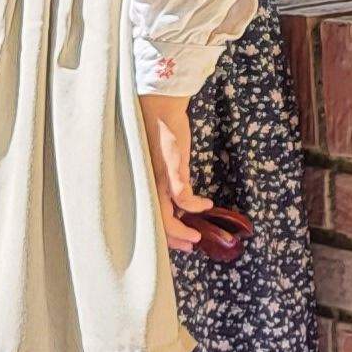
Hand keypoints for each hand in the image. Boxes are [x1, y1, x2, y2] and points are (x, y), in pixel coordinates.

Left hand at [138, 94, 197, 251]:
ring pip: (168, 214)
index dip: (166, 234)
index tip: (181, 241)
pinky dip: (194, 204)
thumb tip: (182, 194)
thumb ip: (170, 178)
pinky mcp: (171, 168)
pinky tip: (206, 205)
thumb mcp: (163, 161)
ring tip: (198, 234)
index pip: (152, 217)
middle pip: (158, 222)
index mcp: (146, 184)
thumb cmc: (159, 131)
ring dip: (183, 228)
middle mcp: (149, 184)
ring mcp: (159, 177)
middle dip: (176, 238)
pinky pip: (182, 195)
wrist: (158, 106)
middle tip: (190, 245)